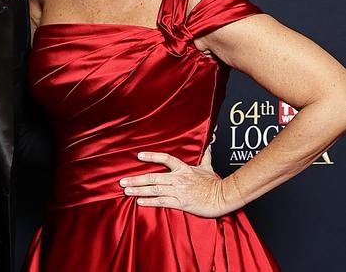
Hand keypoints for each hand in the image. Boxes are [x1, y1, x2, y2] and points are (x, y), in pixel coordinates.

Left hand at [118, 150, 244, 217]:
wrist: (223, 197)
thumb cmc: (214, 183)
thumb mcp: (208, 166)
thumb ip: (205, 155)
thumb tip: (209, 142)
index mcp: (183, 168)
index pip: (165, 158)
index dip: (151, 156)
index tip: (139, 155)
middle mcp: (178, 179)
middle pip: (153, 177)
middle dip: (136, 179)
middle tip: (122, 181)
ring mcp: (178, 191)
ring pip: (154, 189)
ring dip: (139, 190)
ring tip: (126, 190)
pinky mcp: (180, 203)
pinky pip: (162, 202)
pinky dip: (150, 202)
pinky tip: (139, 202)